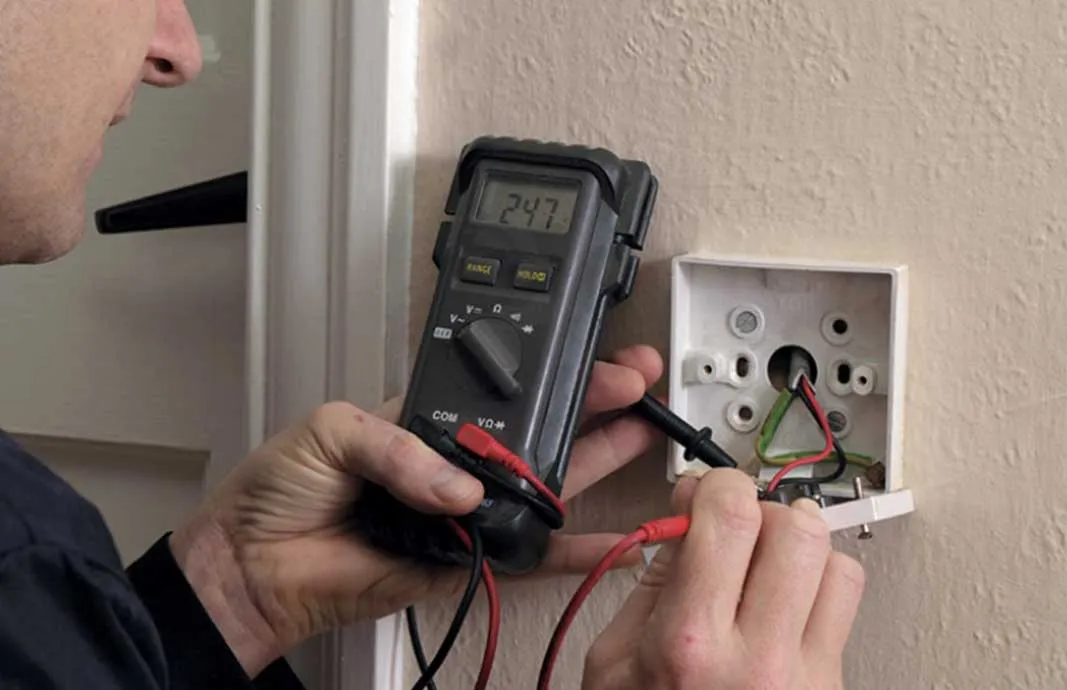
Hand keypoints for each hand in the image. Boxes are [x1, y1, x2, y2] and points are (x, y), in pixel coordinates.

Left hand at [168, 345, 662, 676]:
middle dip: (594, 405)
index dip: (551, 374)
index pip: (503, 391)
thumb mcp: (334, 429)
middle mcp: (454, 463)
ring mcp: (465, 513)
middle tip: (639, 387)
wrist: (254, 563)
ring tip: (641, 435)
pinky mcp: (466, 563)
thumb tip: (460, 486)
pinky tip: (607, 538)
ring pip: (546, 485)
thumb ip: (402, 447)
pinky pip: (527, 555)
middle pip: (540, 430)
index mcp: (428, 418)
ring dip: (597, 461)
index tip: (593, 360)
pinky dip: (569, 550)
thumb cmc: (280, 488)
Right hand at [583, 469, 864, 689]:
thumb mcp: (612, 664)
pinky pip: (844, 610)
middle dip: (762, 511)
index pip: (730, 514)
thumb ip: (653, 584)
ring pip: (837, 564)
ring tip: (765, 568)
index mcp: (690, 646)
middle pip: (797, 528)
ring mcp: (806, 682)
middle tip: (736, 529)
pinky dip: (816, 592)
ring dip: (800, 550)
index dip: (715, 485)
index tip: (702, 494)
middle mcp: (759, 662)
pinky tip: (780, 609)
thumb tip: (688, 521)